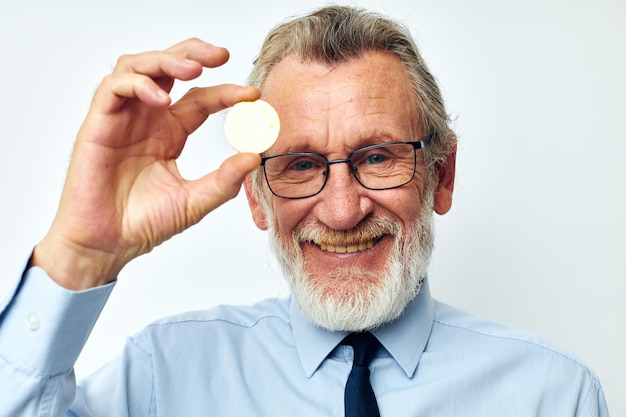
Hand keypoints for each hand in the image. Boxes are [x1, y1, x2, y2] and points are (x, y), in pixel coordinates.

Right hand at [32, 39, 260, 288]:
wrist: (108, 246)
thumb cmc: (144, 223)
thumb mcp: (195, 201)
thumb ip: (224, 180)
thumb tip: (256, 156)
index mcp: (171, 133)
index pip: (201, 99)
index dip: (226, 93)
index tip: (253, 95)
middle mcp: (148, 119)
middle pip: (168, 68)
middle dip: (194, 53)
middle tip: (222, 55)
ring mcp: (122, 119)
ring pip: (138, 67)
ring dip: (166, 60)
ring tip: (194, 70)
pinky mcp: (98, 125)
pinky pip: (114, 89)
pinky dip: (138, 85)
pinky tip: (161, 99)